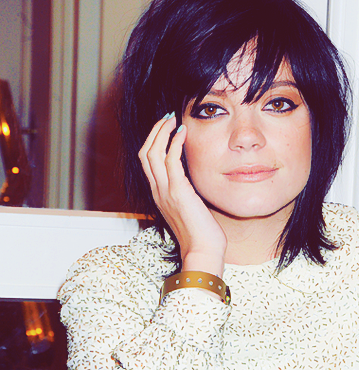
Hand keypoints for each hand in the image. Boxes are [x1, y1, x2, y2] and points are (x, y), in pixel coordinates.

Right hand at [138, 114, 226, 277]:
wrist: (203, 251)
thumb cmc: (201, 233)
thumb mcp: (190, 208)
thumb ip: (186, 193)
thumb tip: (193, 181)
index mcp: (159, 195)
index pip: (147, 162)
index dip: (153, 142)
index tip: (166, 128)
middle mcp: (157, 191)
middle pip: (144, 153)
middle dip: (154, 131)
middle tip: (167, 117)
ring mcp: (165, 192)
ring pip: (152, 153)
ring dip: (162, 132)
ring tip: (173, 119)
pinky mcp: (178, 192)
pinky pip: (170, 161)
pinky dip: (174, 143)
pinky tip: (183, 133)